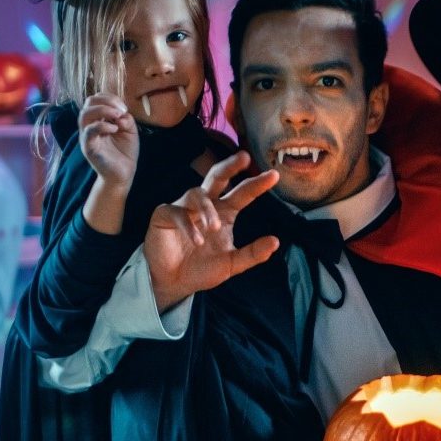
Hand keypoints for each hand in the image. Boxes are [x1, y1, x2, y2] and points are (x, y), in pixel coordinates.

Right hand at [79, 93, 138, 190]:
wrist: (123, 174)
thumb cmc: (125, 152)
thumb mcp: (130, 131)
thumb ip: (126, 119)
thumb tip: (120, 114)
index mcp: (99, 119)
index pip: (97, 100)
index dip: (110, 98)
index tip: (124, 108)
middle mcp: (90, 125)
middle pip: (88, 102)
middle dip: (106, 101)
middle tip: (121, 110)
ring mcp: (87, 136)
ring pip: (84, 115)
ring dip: (102, 110)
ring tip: (117, 115)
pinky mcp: (88, 147)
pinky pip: (89, 132)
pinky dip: (102, 126)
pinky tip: (114, 129)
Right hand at [144, 152, 279, 311]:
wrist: (174, 283)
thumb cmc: (202, 269)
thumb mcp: (231, 264)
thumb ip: (253, 254)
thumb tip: (276, 241)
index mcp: (224, 212)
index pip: (243, 193)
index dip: (257, 184)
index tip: (274, 175)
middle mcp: (205, 205)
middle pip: (217, 177)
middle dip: (230, 165)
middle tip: (244, 157)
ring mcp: (184, 207)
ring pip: (197, 193)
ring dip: (207, 209)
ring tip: (215, 227)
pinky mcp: (165, 215)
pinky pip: (177, 213)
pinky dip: (189, 226)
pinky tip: (198, 240)